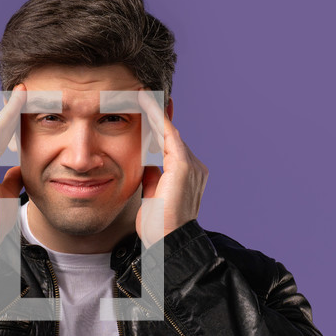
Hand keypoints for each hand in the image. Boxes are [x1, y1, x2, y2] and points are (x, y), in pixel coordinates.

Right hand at [0, 85, 26, 248]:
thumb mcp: (6, 195)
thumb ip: (10, 178)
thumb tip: (18, 169)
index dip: (10, 124)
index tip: (23, 107)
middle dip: (12, 112)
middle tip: (27, 92)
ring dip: (12, 109)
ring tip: (26, 92)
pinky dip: (10, 114)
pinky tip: (21, 101)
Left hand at [135, 90, 207, 246]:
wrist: (166, 243)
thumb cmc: (158, 226)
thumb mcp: (152, 196)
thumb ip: (153, 177)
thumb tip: (148, 164)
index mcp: (188, 175)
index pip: (170, 144)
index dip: (159, 125)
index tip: (148, 107)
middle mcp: (195, 167)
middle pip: (171, 135)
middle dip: (156, 114)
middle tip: (141, 92)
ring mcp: (192, 165)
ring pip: (169, 132)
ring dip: (154, 112)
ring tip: (140, 93)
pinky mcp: (184, 166)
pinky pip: (168, 134)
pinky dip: (157, 118)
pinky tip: (145, 103)